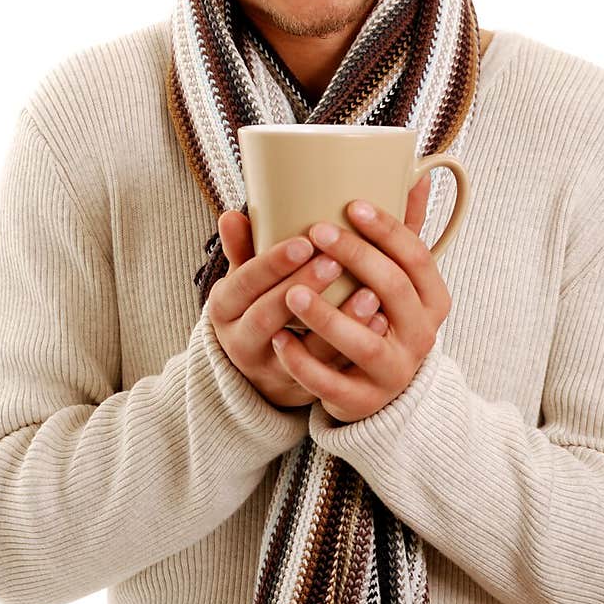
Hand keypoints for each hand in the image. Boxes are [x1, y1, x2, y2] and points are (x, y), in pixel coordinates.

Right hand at [207, 210, 389, 409]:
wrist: (261, 371)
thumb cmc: (258, 306)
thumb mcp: (244, 283)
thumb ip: (243, 249)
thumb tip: (232, 215)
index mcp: (224, 308)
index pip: (244, 283)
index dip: (272, 264)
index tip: (305, 242)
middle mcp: (241, 342)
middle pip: (268, 316)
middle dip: (303, 287)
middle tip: (336, 261)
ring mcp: (272, 370)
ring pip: (302, 350)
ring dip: (337, 320)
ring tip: (369, 292)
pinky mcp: (303, 388)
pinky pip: (329, 372)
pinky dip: (355, 345)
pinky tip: (379, 321)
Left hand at [268, 175, 449, 422]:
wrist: (382, 391)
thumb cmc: (386, 318)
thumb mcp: (401, 279)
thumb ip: (403, 232)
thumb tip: (417, 174)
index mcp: (433, 300)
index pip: (417, 257)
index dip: (388, 229)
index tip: (352, 204)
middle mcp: (422, 336)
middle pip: (393, 292)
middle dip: (355, 260)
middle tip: (316, 233)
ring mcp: (394, 372)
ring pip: (363, 344)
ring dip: (327, 316)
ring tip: (291, 291)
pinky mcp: (362, 400)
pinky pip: (331, 383)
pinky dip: (302, 362)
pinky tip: (278, 338)